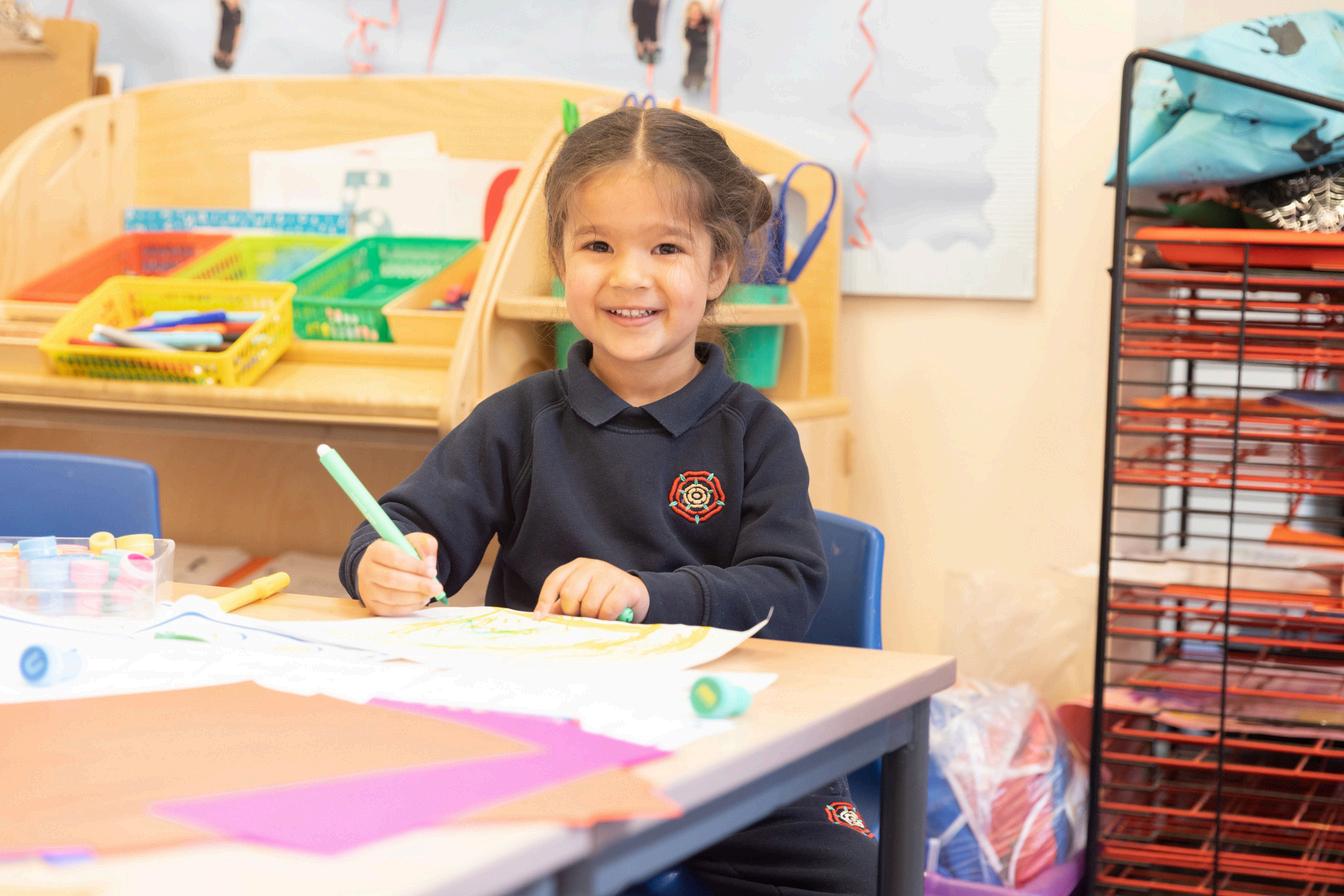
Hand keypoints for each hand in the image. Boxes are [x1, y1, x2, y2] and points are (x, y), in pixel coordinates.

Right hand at [356, 533, 440, 616]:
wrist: (387, 568)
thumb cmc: (403, 554)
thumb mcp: (414, 543)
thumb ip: (425, 545)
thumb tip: (430, 561)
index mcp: (376, 550)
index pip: (394, 558)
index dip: (415, 566)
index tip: (432, 571)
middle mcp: (366, 570)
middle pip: (392, 579)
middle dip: (418, 584)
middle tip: (437, 587)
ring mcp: (367, 589)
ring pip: (392, 597)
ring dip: (415, 597)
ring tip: (430, 593)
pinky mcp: (372, 605)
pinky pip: (392, 610)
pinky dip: (410, 607)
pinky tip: (422, 600)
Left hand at [533, 558, 649, 621]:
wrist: (635, 595)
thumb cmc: (603, 598)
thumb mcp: (581, 598)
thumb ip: (562, 606)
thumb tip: (541, 618)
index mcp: (577, 567)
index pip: (554, 581)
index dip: (545, 601)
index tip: (540, 618)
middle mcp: (592, 566)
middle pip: (569, 593)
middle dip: (572, 611)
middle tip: (581, 616)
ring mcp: (610, 573)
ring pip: (589, 604)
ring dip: (592, 617)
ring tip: (598, 616)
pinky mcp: (626, 586)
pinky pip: (608, 609)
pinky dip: (606, 618)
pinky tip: (610, 617)